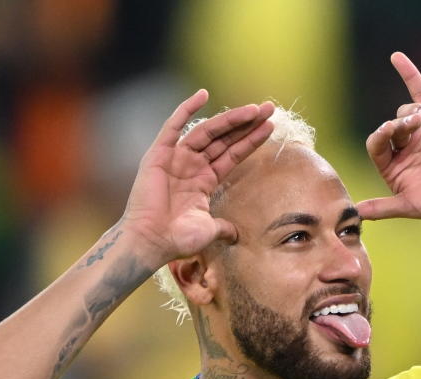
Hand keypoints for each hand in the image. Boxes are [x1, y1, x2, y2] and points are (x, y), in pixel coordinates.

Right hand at [122, 90, 274, 262]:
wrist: (150, 242)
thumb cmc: (177, 240)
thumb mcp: (209, 231)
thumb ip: (224, 228)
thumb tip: (237, 235)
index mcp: (204, 180)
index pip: (233, 154)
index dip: (251, 140)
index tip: (270, 126)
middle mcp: (192, 165)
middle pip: (224, 139)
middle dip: (247, 124)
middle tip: (270, 109)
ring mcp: (176, 158)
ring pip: (207, 131)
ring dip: (230, 119)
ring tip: (254, 109)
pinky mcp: (159, 154)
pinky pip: (173, 126)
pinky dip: (186, 109)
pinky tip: (203, 94)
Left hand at [357, 53, 420, 225]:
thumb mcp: (411, 207)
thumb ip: (385, 207)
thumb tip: (356, 213)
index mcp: (392, 168)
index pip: (376, 145)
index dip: (380, 136)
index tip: (389, 133)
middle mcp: (403, 149)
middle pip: (389, 127)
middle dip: (398, 125)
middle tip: (413, 126)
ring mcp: (419, 134)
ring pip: (404, 112)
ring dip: (411, 113)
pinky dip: (410, 74)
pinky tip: (396, 57)